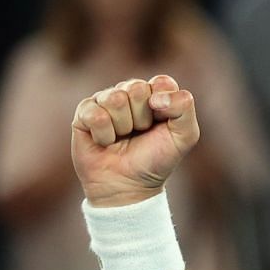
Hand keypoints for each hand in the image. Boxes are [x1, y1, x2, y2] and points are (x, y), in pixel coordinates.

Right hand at [71, 75, 201, 206]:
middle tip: (139, 133)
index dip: (164, 105)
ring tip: (122, 138)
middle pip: (136, 88)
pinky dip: (104, 134)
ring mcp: (105, 101)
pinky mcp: (84, 112)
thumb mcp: (185, 136)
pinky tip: (106, 142)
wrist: (128, 186)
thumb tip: (156, 96)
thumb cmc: (156, 160)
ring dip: (123, 126)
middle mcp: (129, 93)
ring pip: (115, 99)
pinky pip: (95, 114)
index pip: (161, 82)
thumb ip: (184, 107)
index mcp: (155, 94)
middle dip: (142, 118)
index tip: (161, 124)